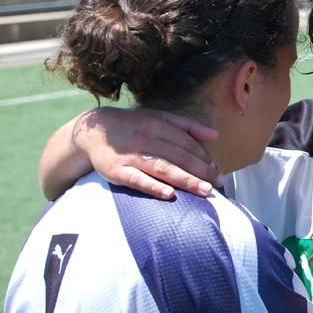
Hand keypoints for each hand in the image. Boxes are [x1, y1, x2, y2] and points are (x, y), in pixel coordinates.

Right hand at [74, 107, 221, 198]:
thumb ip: (188, 126)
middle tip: (218, 183)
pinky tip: (169, 194)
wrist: (94, 131)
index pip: (186, 143)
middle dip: (201, 170)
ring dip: (185, 180)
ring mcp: (131, 156)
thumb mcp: (160, 117)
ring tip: (204, 190)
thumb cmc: (135, 126)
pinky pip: (137, 180)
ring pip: (162, 168)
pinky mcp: (117, 171)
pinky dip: (153, 187)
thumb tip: (215, 135)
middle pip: (178, 156)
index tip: (216, 169)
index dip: (203, 156)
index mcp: (159, 125)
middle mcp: (146, 139)